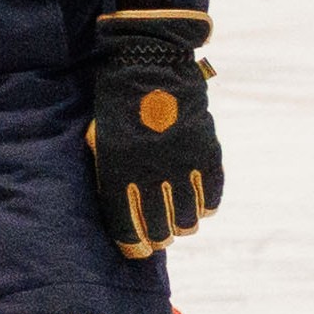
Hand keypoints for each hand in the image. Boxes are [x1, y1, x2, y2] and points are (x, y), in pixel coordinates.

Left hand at [87, 11, 219, 254]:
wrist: (149, 63)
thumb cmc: (116, 103)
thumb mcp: (101, 139)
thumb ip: (111, 174)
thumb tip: (123, 209)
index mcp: (117, 172)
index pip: (127, 227)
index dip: (133, 245)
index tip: (137, 250)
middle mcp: (150, 175)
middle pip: (161, 229)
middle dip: (159, 237)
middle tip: (160, 235)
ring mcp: (182, 166)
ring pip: (190, 220)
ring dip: (185, 225)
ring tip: (180, 222)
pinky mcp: (207, 154)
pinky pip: (212, 196)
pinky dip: (207, 206)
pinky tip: (200, 205)